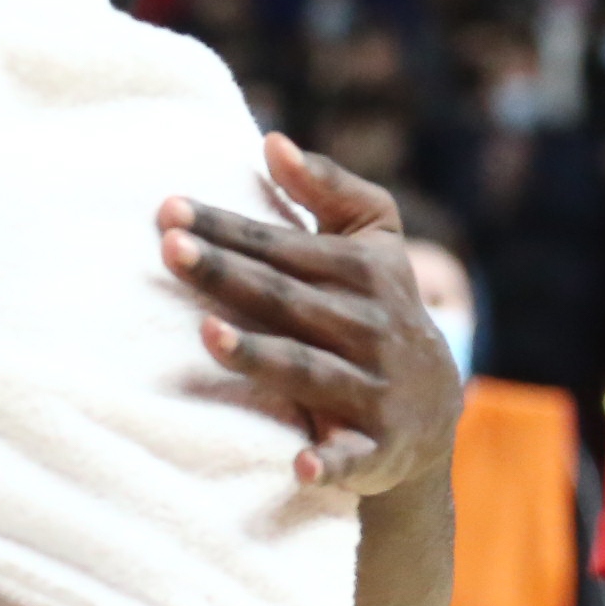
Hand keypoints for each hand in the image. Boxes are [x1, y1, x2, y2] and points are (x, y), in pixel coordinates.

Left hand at [160, 134, 456, 496]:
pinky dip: (329, 462)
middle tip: (171, 250)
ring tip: (208, 334)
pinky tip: (298, 463)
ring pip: (309, 371)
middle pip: (287, 301)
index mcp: (366, 272)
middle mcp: (371, 328)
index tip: (170, 209)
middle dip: (230, 275)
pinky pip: (352, 457)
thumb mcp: (373, 243)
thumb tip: (271, 142)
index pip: (284, 247)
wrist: (434, 411)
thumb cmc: (380, 308)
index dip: (229, 227)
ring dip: (261, 355)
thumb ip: (327, 191)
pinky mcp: (378, 448)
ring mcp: (375, 390)